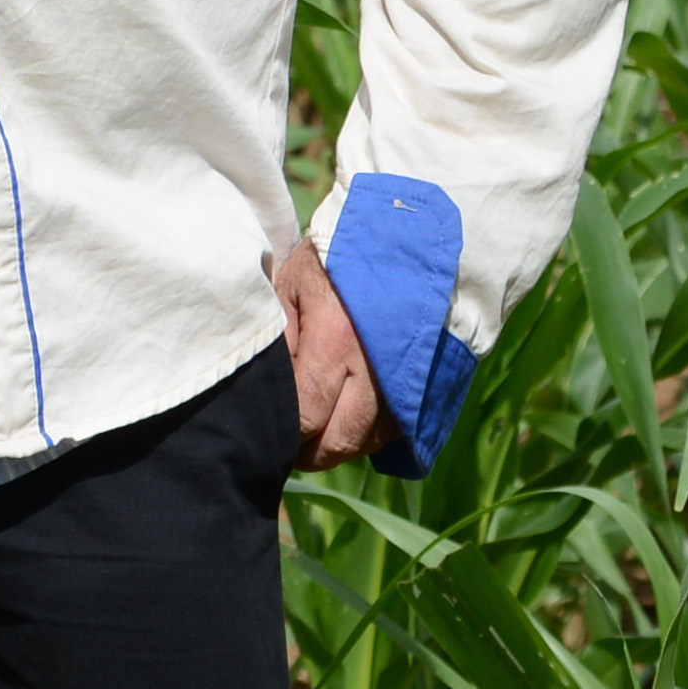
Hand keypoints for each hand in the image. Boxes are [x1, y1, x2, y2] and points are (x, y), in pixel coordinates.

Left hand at [268, 233, 387, 470]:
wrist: (404, 237)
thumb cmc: (335, 259)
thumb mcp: (290, 286)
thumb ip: (277, 341)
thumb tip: (263, 394)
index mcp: (336, 339)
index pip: (304, 417)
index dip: (283, 433)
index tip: (268, 429)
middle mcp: (376, 367)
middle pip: (339, 443)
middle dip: (309, 451)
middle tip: (291, 438)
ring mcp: (406, 380)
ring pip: (367, 443)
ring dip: (339, 444)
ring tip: (318, 425)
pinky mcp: (424, 385)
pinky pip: (393, 432)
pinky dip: (367, 434)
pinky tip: (349, 414)